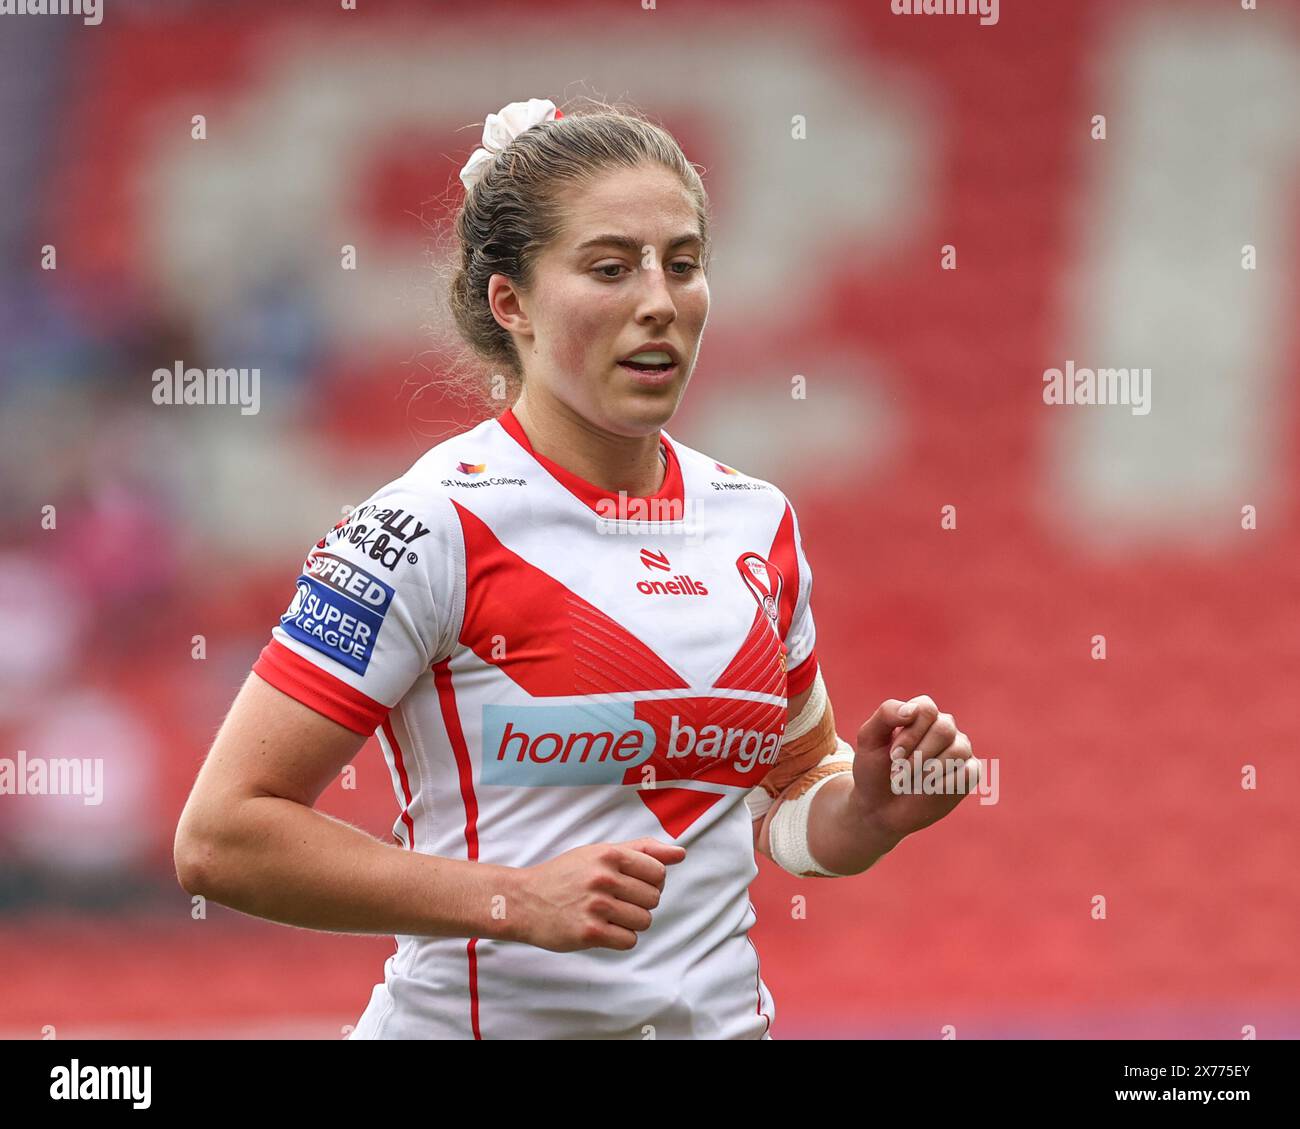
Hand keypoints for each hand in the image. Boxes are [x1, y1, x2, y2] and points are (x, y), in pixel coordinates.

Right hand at [514, 837, 685, 952]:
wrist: (524, 901)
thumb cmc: (565, 875)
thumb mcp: (599, 852)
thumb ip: (642, 850)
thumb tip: (680, 853)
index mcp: (609, 854)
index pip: (658, 873)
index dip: (650, 882)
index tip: (632, 884)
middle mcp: (604, 878)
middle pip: (653, 899)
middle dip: (639, 902)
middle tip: (615, 900)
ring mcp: (596, 906)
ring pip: (644, 921)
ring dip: (631, 922)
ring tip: (608, 914)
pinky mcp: (590, 933)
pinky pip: (629, 941)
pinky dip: (620, 938)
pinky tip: (602, 929)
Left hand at [851, 695, 979, 839]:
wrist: (880, 808)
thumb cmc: (874, 770)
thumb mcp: (869, 738)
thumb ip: (887, 714)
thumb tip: (913, 709)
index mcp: (922, 714)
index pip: (926, 709)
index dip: (910, 734)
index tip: (893, 756)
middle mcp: (944, 727)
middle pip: (944, 729)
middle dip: (918, 755)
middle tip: (898, 774)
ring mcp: (959, 749)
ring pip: (958, 751)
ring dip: (929, 772)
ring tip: (910, 783)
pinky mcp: (969, 773)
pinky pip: (969, 772)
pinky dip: (946, 783)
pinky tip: (929, 789)